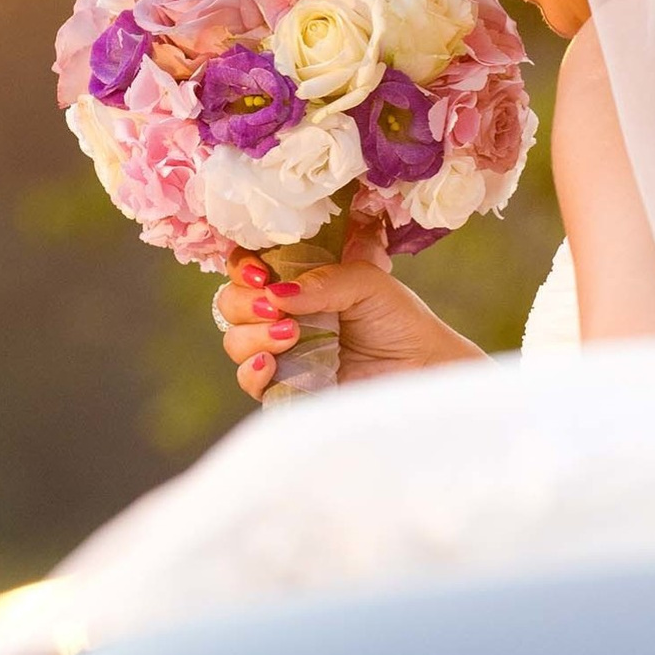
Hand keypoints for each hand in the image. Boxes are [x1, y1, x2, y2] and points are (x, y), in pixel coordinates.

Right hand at [212, 246, 484, 401]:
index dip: (243, 268)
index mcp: (296, 283)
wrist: (423, 369)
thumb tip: (274, 293)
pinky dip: (252, 371)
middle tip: (276, 310)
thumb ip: (323, 280)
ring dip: (252, 336)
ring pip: (235, 341)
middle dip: (245, 303)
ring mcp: (281, 353)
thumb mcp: (367, 282)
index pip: (248, 269)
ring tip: (291, 336)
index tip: (260, 274)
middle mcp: (282, 315)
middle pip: (231, 304)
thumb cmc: (399, 319)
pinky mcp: (286, 387)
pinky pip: (249, 381)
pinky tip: (271, 364)